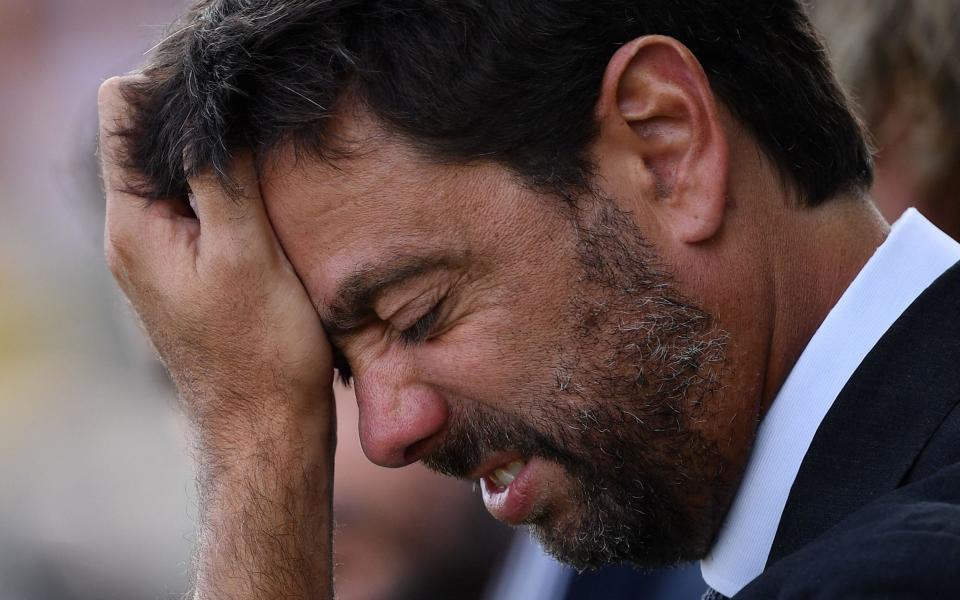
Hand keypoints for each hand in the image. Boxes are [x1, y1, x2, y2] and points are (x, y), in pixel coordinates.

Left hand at [99, 76, 332, 444]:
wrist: (266, 428)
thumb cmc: (262, 350)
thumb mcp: (246, 253)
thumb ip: (218, 176)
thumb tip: (204, 109)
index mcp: (133, 225)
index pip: (121, 112)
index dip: (168, 89)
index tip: (225, 101)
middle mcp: (131, 236)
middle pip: (144, 138)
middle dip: (194, 120)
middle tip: (256, 128)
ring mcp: (156, 256)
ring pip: (171, 172)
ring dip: (212, 157)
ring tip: (265, 164)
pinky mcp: (184, 271)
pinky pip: (191, 206)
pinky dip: (221, 190)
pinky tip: (262, 202)